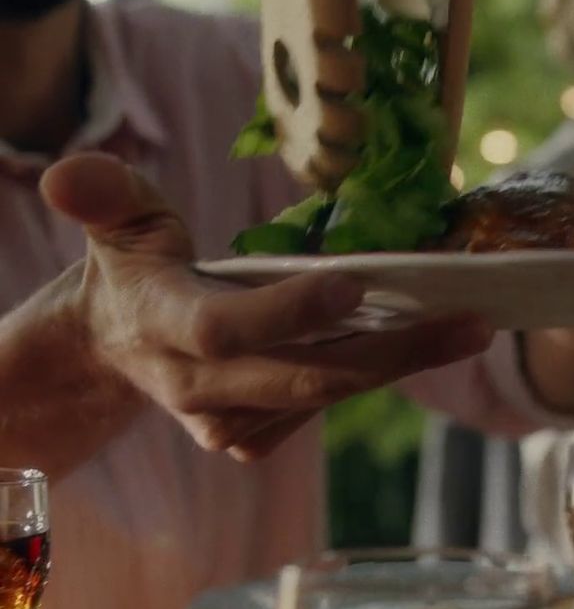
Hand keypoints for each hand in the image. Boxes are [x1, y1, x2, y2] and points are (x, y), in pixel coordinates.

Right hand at [42, 154, 493, 460]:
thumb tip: (67, 173)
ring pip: (326, 397)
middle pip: (305, 378)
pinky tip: (425, 343)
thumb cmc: (136, 269)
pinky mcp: (253, 435)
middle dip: (394, 354)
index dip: (289, 314)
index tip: (353, 284)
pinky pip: (323, 409)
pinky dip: (376, 375)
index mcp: (163, 325)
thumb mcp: (118, 224)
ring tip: (471, 328)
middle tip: (472, 323)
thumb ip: (103, 198)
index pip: (229, 330)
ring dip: (401, 365)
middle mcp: (198, 385)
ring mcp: (227, 420)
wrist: (113, 347)